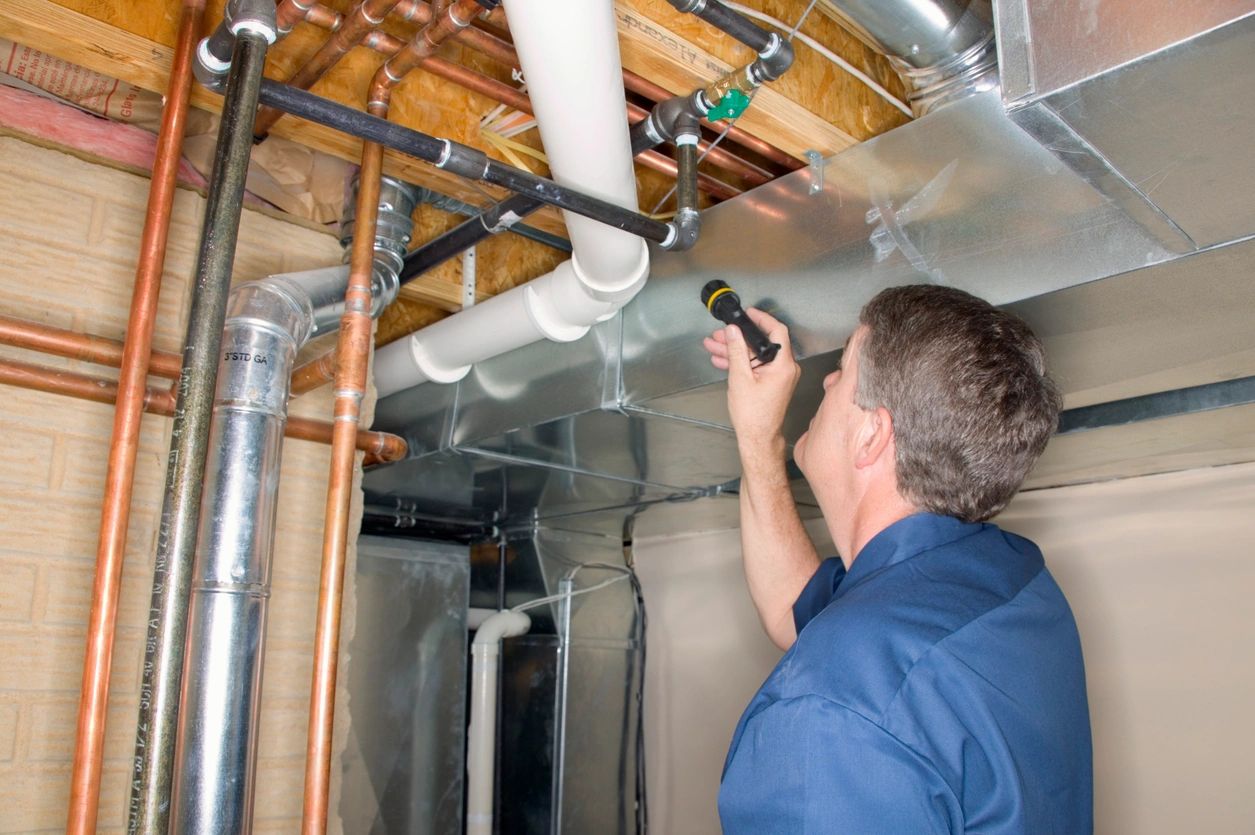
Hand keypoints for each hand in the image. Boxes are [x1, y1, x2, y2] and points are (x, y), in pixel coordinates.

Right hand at [702, 307, 800, 456]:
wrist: (757, 437)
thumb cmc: (753, 415)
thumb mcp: (740, 378)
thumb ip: (736, 350)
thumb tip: (734, 331)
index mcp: (783, 365)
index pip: (777, 331)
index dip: (762, 318)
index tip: (748, 313)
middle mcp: (785, 369)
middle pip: (762, 342)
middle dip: (738, 337)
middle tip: (721, 333)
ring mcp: (778, 376)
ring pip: (755, 354)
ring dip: (734, 349)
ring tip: (714, 345)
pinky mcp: (771, 382)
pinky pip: (755, 365)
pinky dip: (740, 362)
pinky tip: (722, 359)